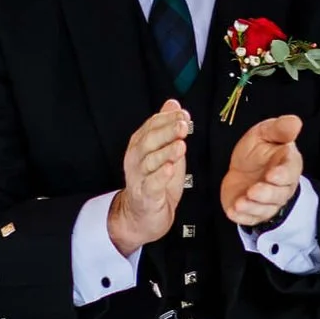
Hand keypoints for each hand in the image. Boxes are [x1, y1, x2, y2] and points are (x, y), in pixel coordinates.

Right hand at [108, 102, 189, 254]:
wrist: (142, 215)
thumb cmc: (154, 181)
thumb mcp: (163, 150)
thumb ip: (167, 127)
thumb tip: (172, 103)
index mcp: (140, 145)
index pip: (151, 126)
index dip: (167, 119)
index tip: (183, 114)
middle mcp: (136, 160)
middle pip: (149, 141)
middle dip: (167, 132)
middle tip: (183, 126)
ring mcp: (139, 178)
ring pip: (150, 162)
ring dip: (166, 152)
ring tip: (180, 146)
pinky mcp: (145, 196)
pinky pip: (151, 185)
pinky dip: (160, 177)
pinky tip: (170, 170)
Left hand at [222, 114, 305, 226]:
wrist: (242, 170)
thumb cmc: (257, 151)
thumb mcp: (265, 133)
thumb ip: (279, 129)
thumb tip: (295, 122)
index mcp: (287, 165)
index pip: (290, 171)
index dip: (282, 174)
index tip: (272, 174)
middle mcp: (281, 187)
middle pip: (279, 194)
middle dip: (266, 194)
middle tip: (253, 190)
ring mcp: (267, 203)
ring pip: (265, 209)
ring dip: (253, 207)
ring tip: (241, 202)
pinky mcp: (253, 213)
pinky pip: (250, 219)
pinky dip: (242, 218)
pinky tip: (233, 211)